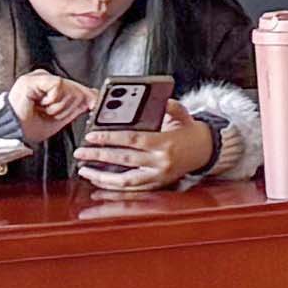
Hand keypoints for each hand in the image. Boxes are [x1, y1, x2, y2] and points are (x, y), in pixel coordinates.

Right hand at [7, 69, 93, 142]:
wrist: (12, 133)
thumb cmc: (29, 127)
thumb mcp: (59, 117)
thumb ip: (76, 106)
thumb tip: (93, 98)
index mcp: (49, 87)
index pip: (75, 86)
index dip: (86, 95)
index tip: (94, 102)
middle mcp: (44, 79)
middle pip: (75, 88)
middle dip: (69, 106)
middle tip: (51, 114)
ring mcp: (38, 78)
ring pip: (68, 88)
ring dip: (59, 107)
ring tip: (43, 111)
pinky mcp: (32, 79)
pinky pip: (58, 87)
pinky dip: (53, 101)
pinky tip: (41, 105)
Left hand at [76, 109, 213, 190]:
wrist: (206, 150)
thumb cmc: (190, 131)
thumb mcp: (182, 114)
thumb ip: (168, 106)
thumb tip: (155, 98)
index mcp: (165, 143)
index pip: (131, 140)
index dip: (109, 138)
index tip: (91, 135)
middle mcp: (160, 162)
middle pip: (123, 160)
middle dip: (98, 156)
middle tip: (80, 153)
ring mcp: (159, 176)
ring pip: (125, 181)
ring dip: (102, 177)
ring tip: (85, 170)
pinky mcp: (157, 184)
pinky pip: (131, 189)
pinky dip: (113, 186)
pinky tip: (99, 181)